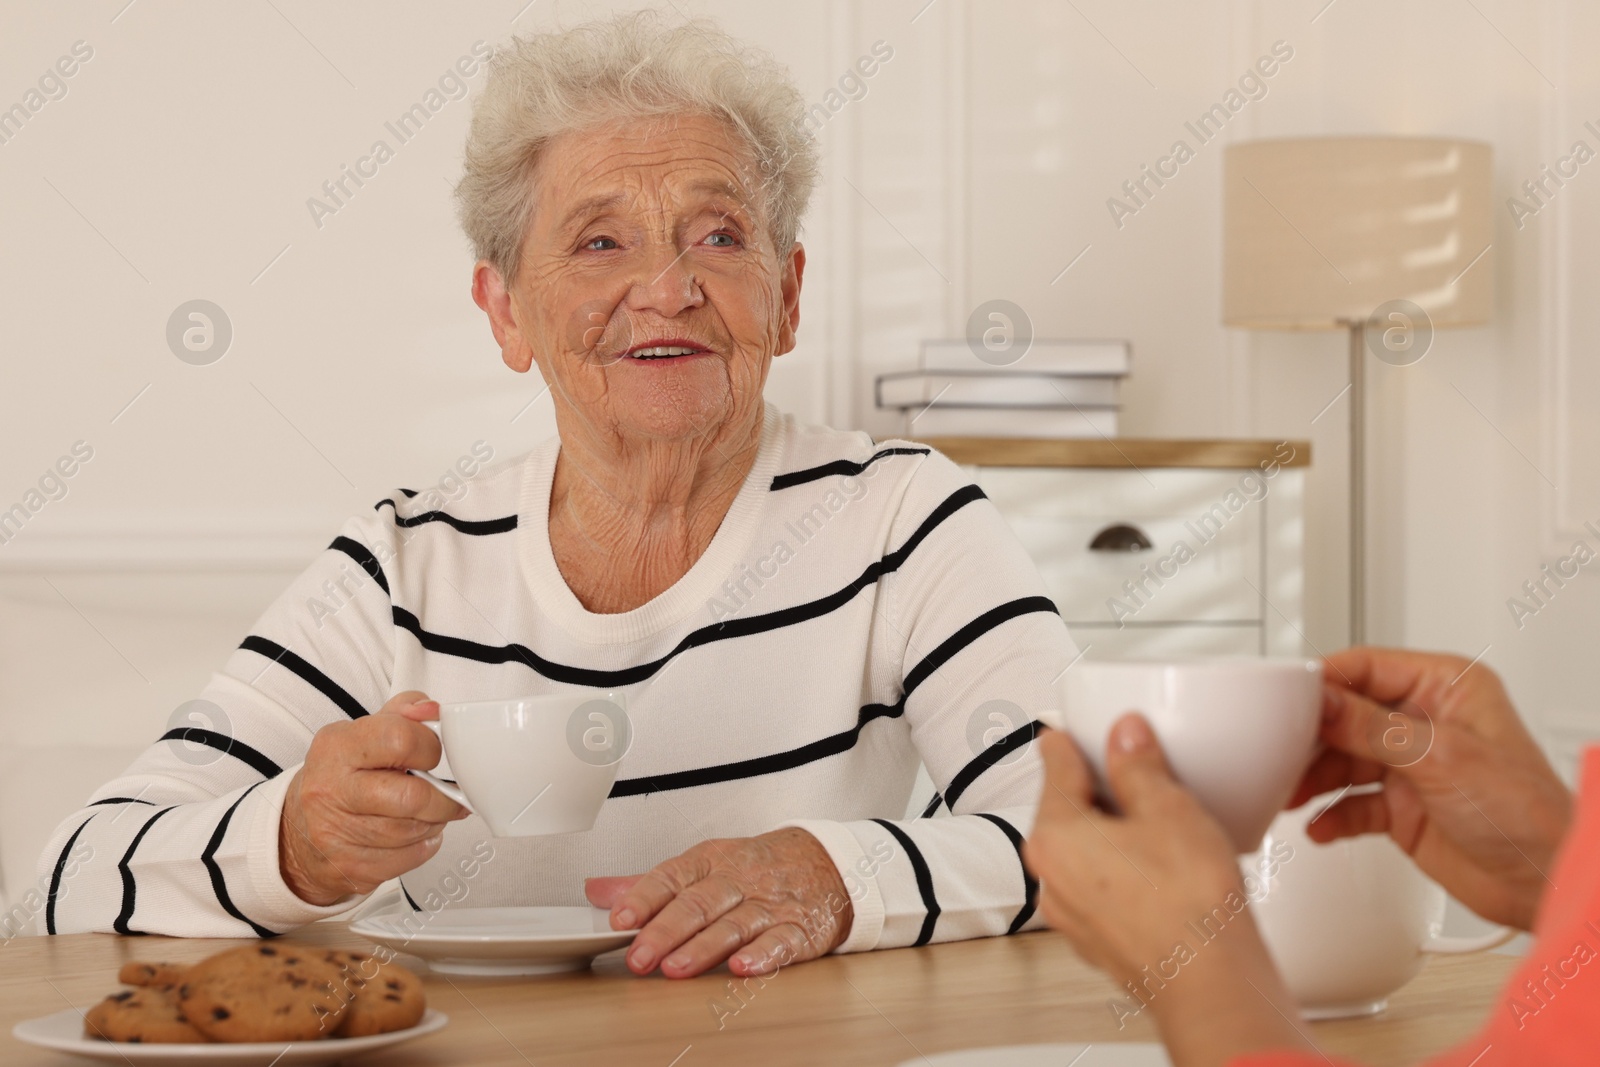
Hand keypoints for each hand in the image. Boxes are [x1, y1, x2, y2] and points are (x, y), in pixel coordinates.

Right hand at [280, 691, 469, 905]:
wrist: (297, 833)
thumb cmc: (342, 778)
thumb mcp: (364, 733)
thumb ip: (404, 712)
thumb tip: (432, 711)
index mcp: (336, 746)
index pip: (400, 739)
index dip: (430, 748)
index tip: (433, 755)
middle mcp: (331, 790)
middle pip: (412, 796)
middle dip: (442, 798)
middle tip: (449, 794)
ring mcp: (336, 833)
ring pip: (414, 830)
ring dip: (434, 822)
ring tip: (426, 812)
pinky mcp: (350, 868)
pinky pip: (410, 857)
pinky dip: (424, 845)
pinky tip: (413, 834)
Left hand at [584, 828, 852, 978]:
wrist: (828, 863)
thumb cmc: (757, 867)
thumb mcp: (705, 864)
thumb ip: (651, 883)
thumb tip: (598, 892)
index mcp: (712, 861)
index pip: (672, 875)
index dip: (644, 897)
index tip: (619, 918)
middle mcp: (738, 881)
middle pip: (698, 903)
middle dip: (665, 931)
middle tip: (638, 956)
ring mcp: (770, 905)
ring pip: (734, 924)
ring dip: (704, 948)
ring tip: (675, 968)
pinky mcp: (800, 930)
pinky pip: (781, 942)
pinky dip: (763, 956)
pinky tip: (743, 969)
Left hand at [1024, 719, 1311, 1066]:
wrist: (1212, 984)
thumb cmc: (1188, 907)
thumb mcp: (1169, 810)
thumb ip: (1140, 766)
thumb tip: (1127, 738)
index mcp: (1054, 837)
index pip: (1054, 767)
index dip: (1066, 741)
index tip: (1064, 731)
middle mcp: (1051, 879)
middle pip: (1064, 812)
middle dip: (1095, 789)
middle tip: (1127, 769)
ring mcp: (1073, 916)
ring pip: (1084, 854)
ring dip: (1111, 833)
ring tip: (1155, 822)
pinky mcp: (1100, 941)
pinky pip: (1102, 888)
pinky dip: (1122, 871)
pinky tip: (1161, 868)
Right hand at [1292, 646, 1572, 930]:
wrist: (1546, 880)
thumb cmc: (1528, 811)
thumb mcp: (1442, 757)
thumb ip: (1372, 729)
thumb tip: (1322, 702)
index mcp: (1446, 687)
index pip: (1367, 667)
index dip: (1325, 682)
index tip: (1286, 697)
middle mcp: (1426, 722)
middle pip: (1347, 715)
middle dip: (1313, 736)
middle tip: (1280, 750)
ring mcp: (1413, 766)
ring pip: (1344, 760)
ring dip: (1316, 778)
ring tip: (1292, 794)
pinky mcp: (1403, 808)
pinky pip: (1353, 803)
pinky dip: (1333, 814)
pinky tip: (1321, 824)